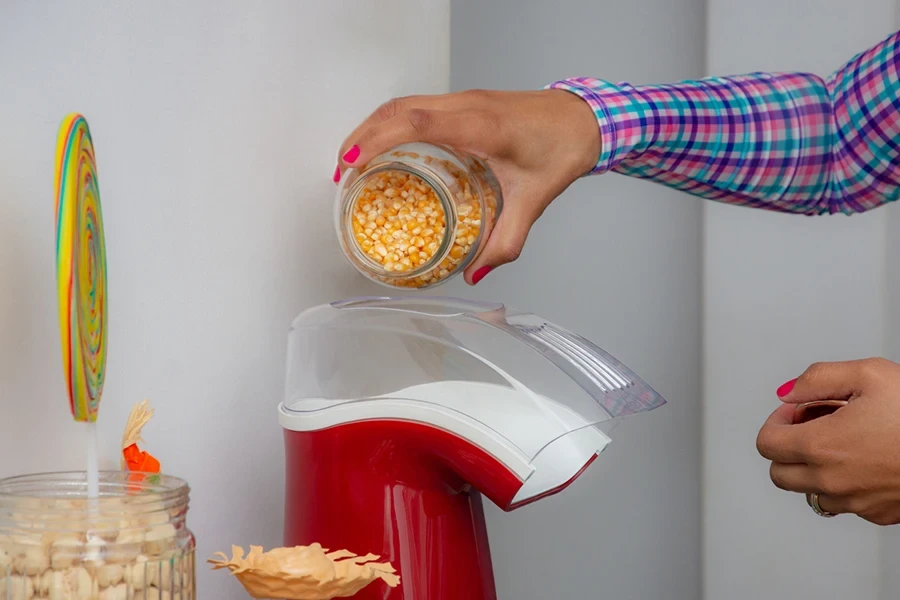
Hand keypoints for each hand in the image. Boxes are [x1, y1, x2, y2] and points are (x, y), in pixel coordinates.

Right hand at [333, 89, 600, 283]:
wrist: (586, 118)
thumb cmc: (562, 150)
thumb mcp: (534, 201)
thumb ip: (506, 241)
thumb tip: (476, 272)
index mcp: (482, 126)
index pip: (419, 122)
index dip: (380, 137)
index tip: (353, 161)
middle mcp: (467, 106)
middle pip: (399, 108)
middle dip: (362, 135)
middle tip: (341, 171)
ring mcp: (464, 99)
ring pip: (404, 103)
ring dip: (373, 127)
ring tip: (353, 161)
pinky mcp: (465, 101)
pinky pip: (418, 106)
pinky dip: (392, 123)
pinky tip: (385, 147)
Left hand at [756, 358, 899, 525]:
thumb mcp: (868, 374)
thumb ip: (816, 379)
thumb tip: (788, 392)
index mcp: (821, 446)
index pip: (766, 444)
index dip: (777, 421)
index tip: (795, 411)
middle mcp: (832, 480)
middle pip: (779, 473)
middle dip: (788, 447)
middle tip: (812, 426)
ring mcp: (855, 502)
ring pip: (810, 492)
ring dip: (814, 468)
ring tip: (843, 442)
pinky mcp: (878, 514)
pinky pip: (844, 503)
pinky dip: (843, 484)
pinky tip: (865, 459)